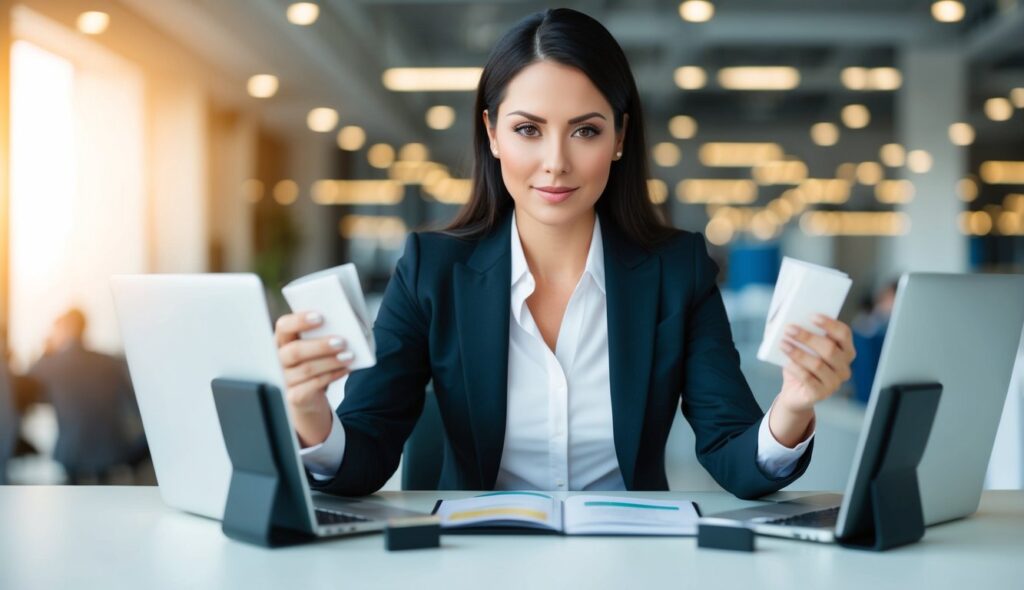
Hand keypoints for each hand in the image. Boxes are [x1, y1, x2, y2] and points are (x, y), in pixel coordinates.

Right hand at [275, 311, 354, 447]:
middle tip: (341, 342)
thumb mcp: (315, 347)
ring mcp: (285, 379)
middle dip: (320, 345)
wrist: (309, 397)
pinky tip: (345, 369)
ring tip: (349, 356)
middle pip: (295, 350)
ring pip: (306, 369)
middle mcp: (279, 359)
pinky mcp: (294, 396)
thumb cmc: (314, 363)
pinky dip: (332, 375)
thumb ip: (323, 333)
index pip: (283, 326)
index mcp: (283, 340)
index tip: (320, 317)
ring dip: (330, 361)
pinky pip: (313, 385)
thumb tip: (347, 324)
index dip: (299, 321)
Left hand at [778, 314, 855, 412]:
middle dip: (808, 337)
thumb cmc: (800, 364)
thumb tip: (786, 320)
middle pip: (830, 349)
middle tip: (789, 329)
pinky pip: (808, 379)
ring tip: (782, 343)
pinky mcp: (821, 394)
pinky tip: (786, 362)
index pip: (844, 334)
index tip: (811, 316)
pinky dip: (796, 368)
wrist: (793, 392)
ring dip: (798, 352)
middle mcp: (844, 367)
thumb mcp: (801, 347)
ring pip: (818, 364)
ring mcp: (835, 382)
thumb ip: (800, 333)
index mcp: (845, 351)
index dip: (830, 324)